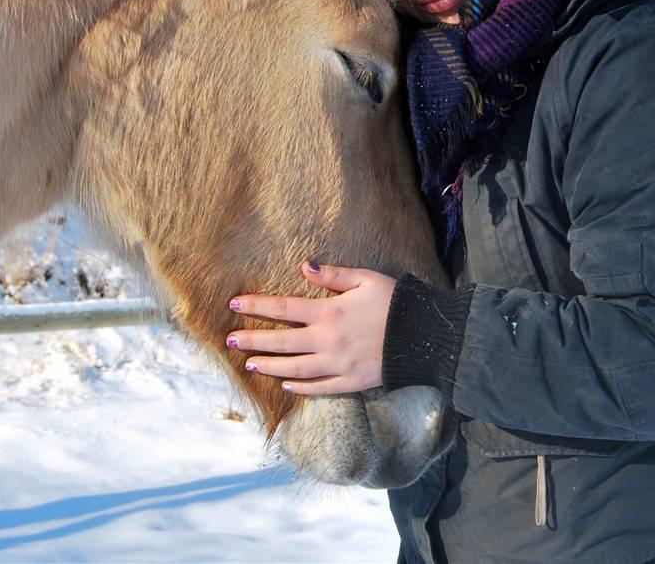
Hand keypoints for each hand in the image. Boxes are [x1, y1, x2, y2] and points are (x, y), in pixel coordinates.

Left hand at [226, 262, 396, 394]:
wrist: (424, 336)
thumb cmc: (395, 302)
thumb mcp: (365, 279)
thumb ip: (333, 275)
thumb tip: (305, 265)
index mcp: (328, 312)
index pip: (283, 307)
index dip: (257, 305)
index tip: (233, 304)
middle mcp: (327, 340)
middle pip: (282, 341)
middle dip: (253, 340)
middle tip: (230, 342)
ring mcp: (337, 364)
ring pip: (295, 369)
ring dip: (271, 366)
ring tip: (251, 364)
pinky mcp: (351, 381)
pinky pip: (320, 387)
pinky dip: (301, 389)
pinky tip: (286, 386)